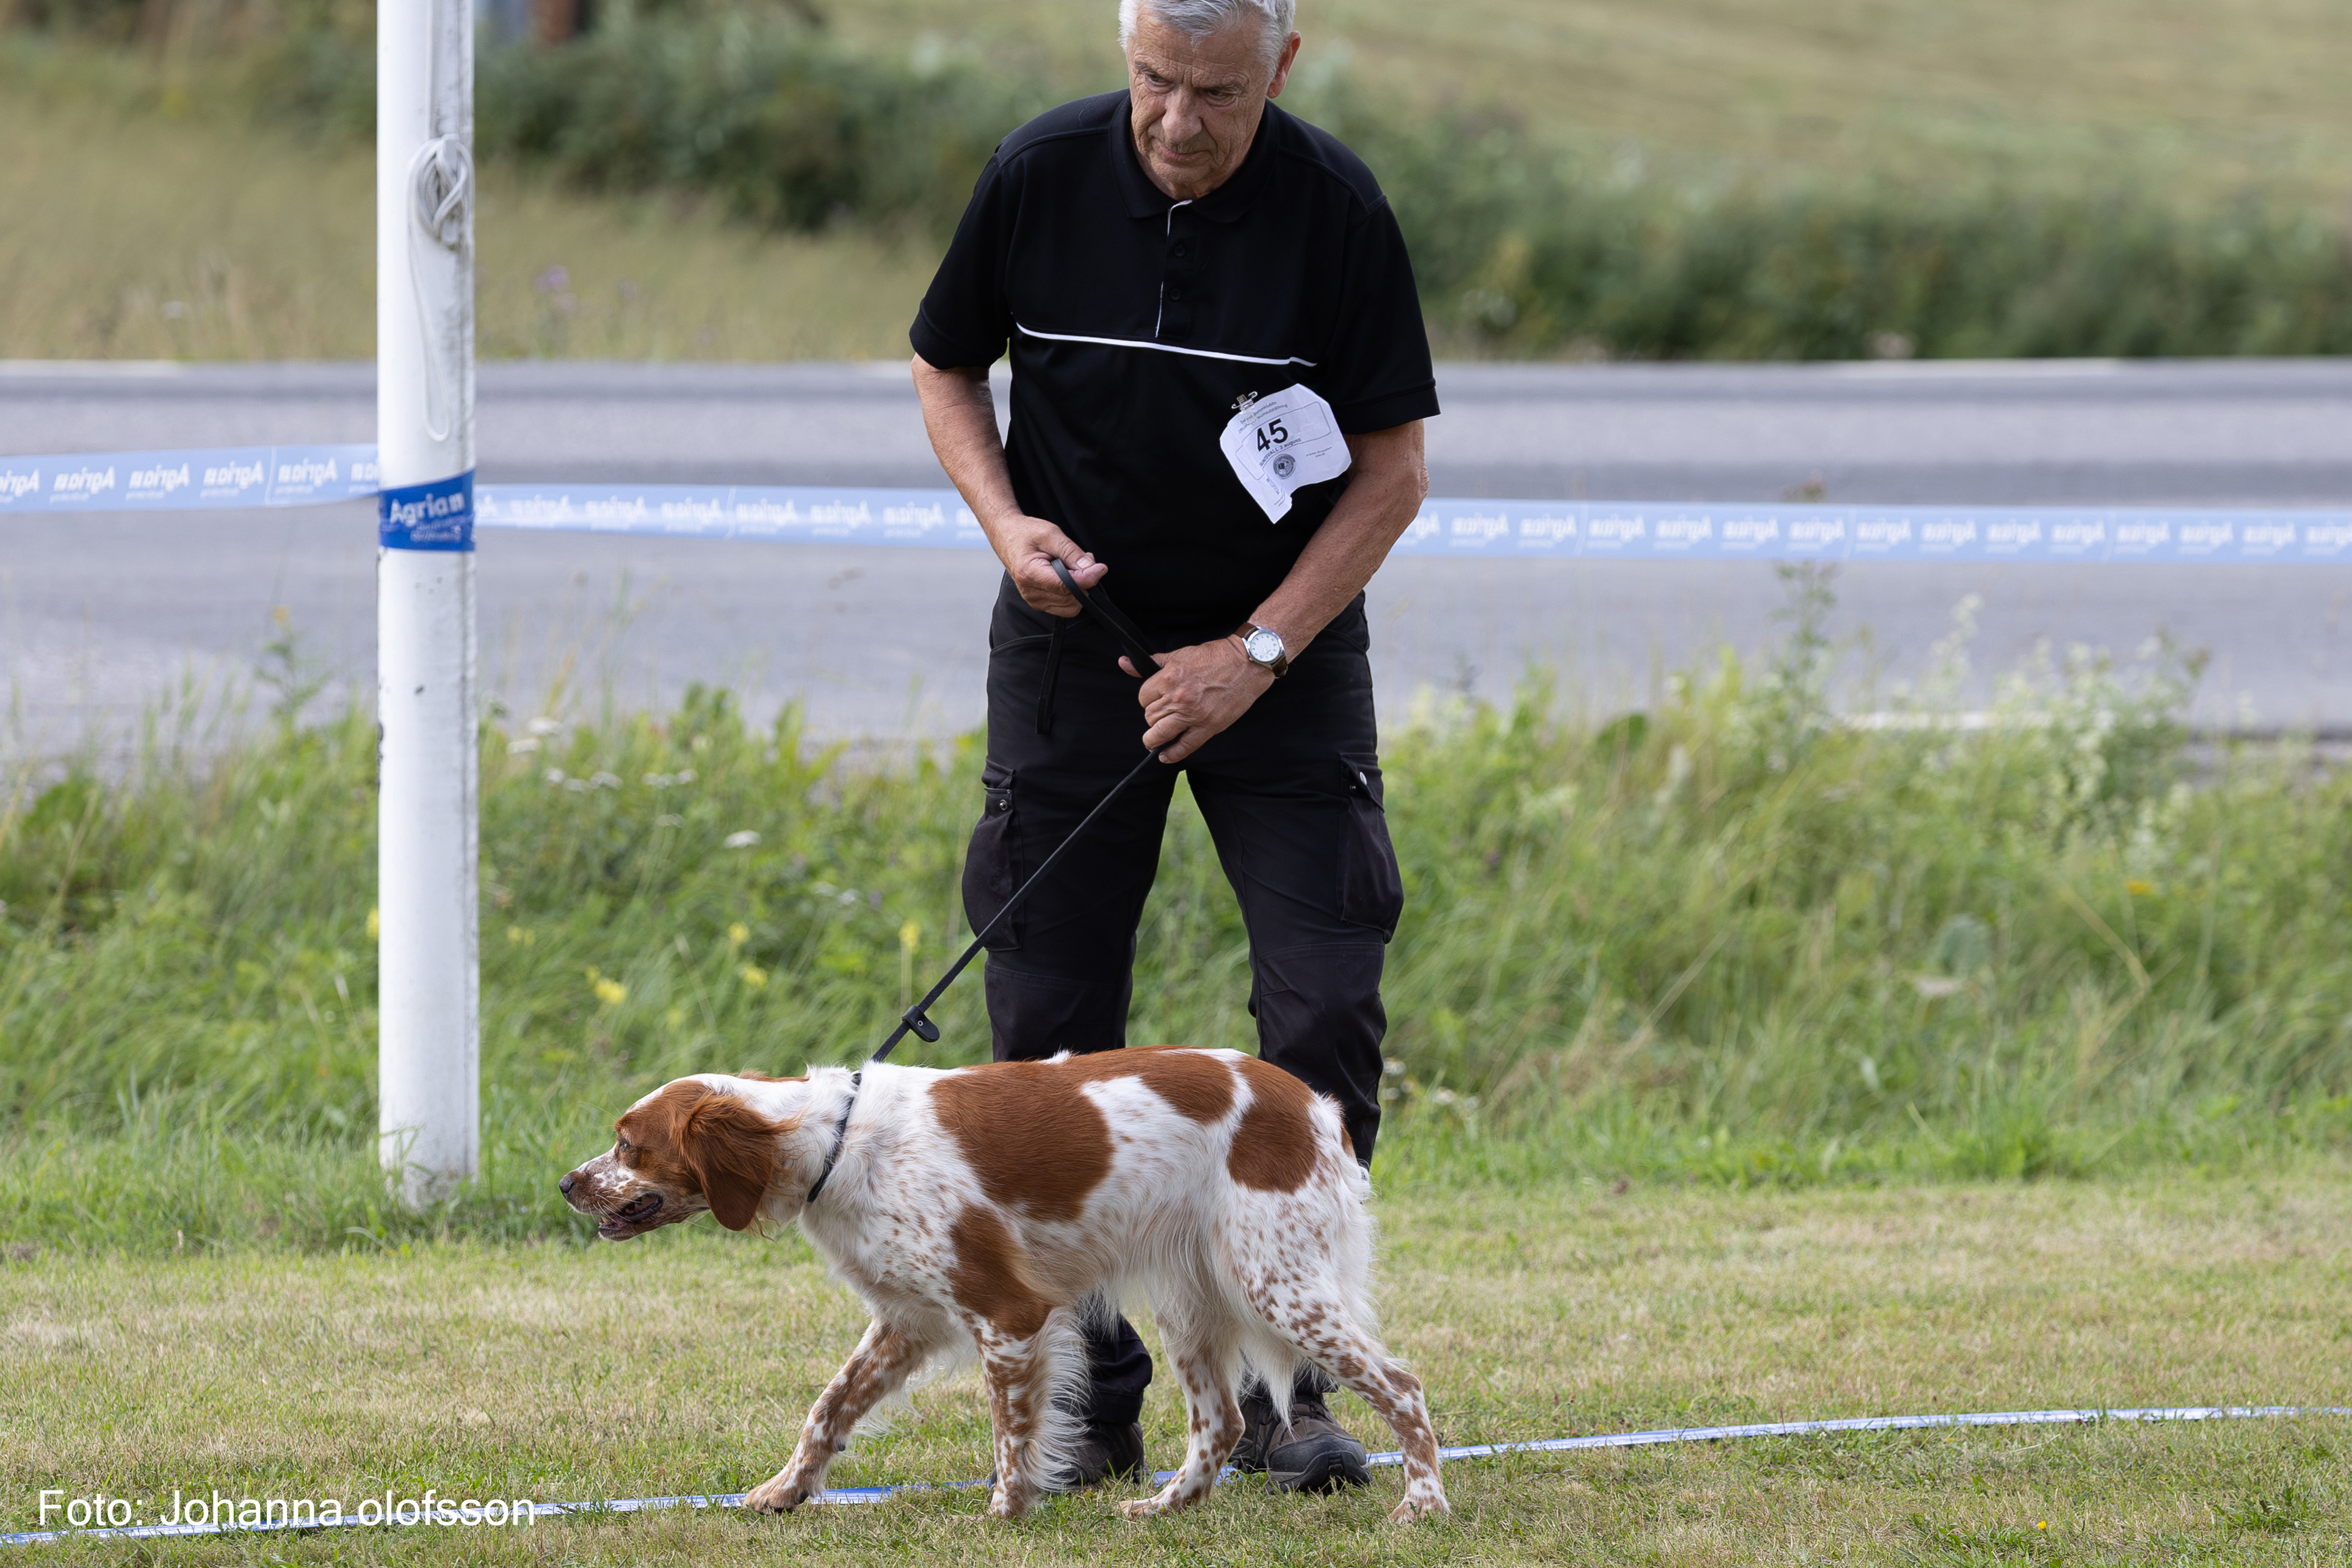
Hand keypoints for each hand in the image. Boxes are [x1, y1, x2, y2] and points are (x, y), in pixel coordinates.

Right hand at [993, 516, 1106, 616]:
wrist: (1006, 536)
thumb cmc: (1024, 533)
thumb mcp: (1051, 534)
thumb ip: (1072, 553)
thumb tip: (1092, 569)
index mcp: (1030, 574)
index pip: (1067, 586)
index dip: (1088, 578)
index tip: (1099, 567)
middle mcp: (1030, 592)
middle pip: (1072, 598)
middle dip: (1083, 580)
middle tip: (1080, 560)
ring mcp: (1034, 600)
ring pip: (1071, 606)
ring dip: (1078, 587)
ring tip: (1069, 567)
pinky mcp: (1039, 603)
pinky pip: (1065, 607)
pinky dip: (1071, 593)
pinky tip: (1065, 576)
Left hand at [1122, 637, 1273, 763]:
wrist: (1246, 663)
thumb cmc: (1215, 657)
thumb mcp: (1179, 654)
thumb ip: (1151, 662)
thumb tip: (1124, 663)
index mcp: (1169, 678)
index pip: (1143, 697)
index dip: (1147, 699)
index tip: (1155, 699)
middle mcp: (1178, 698)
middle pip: (1150, 716)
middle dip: (1152, 716)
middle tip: (1161, 714)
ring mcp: (1193, 715)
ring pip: (1159, 734)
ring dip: (1154, 738)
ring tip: (1154, 739)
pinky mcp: (1208, 727)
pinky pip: (1184, 747)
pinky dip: (1171, 754)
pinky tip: (1164, 755)